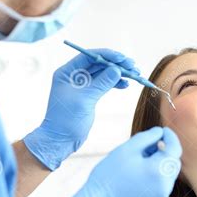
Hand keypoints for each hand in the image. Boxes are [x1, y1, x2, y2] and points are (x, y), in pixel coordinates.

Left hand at [23, 48, 139, 169]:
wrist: (61, 140)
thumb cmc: (66, 120)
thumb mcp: (84, 100)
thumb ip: (101, 83)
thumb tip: (117, 70)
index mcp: (67, 72)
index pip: (89, 57)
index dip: (107, 56)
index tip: (123, 58)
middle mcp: (74, 76)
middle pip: (99, 64)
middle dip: (117, 64)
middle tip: (133, 66)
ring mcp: (83, 85)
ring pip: (104, 73)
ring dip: (119, 73)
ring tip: (135, 75)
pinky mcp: (90, 95)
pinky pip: (105, 84)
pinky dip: (116, 83)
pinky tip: (126, 85)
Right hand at [65, 126, 181, 196]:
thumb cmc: (109, 175)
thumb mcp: (127, 149)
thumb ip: (147, 137)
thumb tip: (159, 132)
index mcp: (159, 171)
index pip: (175, 149)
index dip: (171, 137)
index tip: (163, 131)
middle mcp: (164, 187)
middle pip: (172, 164)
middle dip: (165, 152)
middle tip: (148, 146)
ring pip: (167, 177)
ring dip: (159, 167)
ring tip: (139, 163)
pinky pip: (160, 190)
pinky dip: (154, 180)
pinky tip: (138, 178)